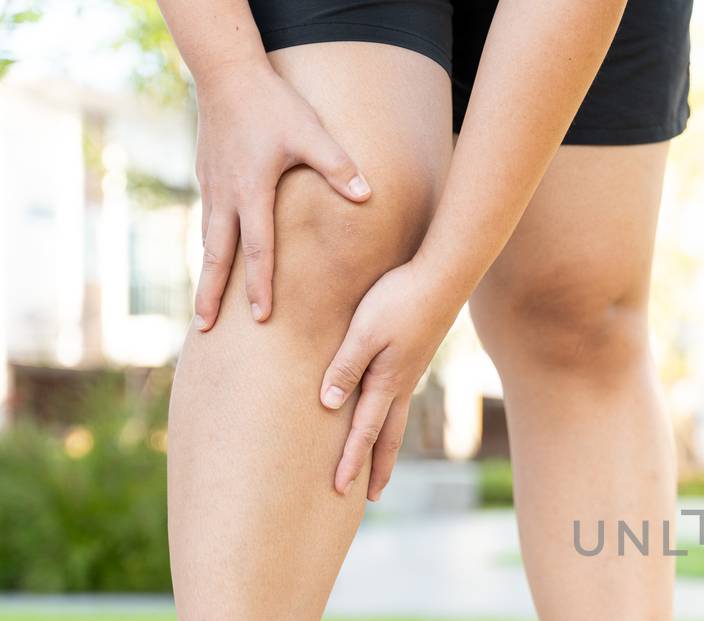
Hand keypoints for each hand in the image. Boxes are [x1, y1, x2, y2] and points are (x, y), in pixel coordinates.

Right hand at [192, 59, 371, 329]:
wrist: (227, 74)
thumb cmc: (274, 105)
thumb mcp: (311, 133)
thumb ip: (338, 167)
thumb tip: (366, 196)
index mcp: (252, 191)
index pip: (257, 250)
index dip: (260, 285)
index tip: (261, 317)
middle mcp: (226, 196)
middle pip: (217, 257)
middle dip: (211, 294)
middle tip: (203, 329)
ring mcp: (212, 188)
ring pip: (208, 241)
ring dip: (207, 275)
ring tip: (204, 309)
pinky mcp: (208, 178)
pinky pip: (208, 223)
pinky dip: (209, 249)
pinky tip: (213, 263)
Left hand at [319, 261, 460, 499]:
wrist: (444, 275)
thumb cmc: (399, 299)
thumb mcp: (364, 332)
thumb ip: (345, 367)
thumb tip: (328, 406)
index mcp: (387, 382)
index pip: (365, 432)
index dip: (351, 462)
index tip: (339, 490)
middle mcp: (402, 384)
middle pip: (388, 437)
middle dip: (377, 468)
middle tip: (370, 497)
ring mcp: (410, 372)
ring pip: (397, 420)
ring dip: (386, 446)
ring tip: (379, 464)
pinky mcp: (413, 357)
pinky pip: (399, 399)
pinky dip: (391, 419)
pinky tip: (385, 412)